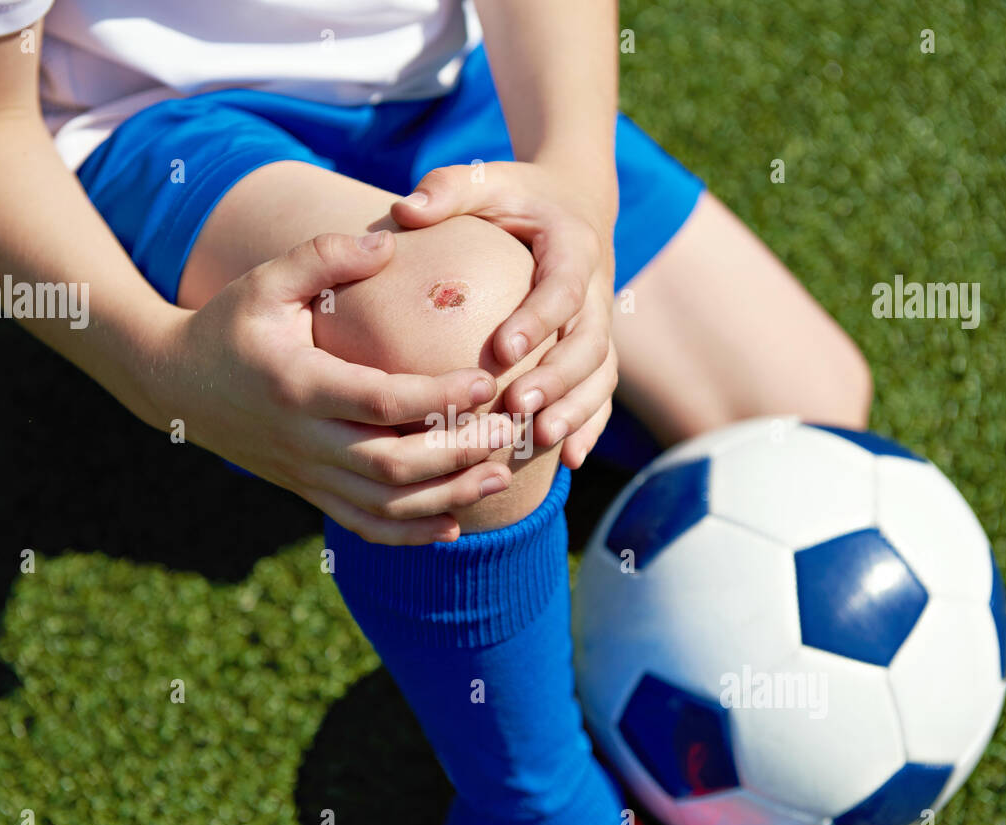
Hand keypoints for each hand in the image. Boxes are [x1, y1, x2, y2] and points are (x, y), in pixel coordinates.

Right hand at [146, 231, 515, 544]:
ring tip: (497, 479)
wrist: (173, 384)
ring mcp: (305, 472)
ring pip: (383, 505)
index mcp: (297, 384)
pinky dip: (409, 534)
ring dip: (445, 498)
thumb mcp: (267, 280)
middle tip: (509, 434)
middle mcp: (303, 438)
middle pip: (391, 465)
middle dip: (457, 454)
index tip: (486, 382)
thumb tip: (390, 239)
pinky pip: (362, 524)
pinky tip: (454, 525)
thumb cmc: (229, 323)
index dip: (439, 398)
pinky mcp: (307, 490)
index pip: (382, 401)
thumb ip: (324, 256)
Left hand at [391, 161, 618, 467]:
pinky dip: (589, 428)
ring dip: (576, 411)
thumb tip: (404, 210)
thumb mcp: (486, 181)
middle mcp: (596, 290)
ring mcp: (600, 325)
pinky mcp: (597, 350)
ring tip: (539, 439)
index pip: (562, 287)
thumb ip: (448, 190)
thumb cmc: (515, 197)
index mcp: (573, 247)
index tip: (503, 349)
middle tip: (519, 406)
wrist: (573, 204)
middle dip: (559, 379)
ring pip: (601, 375)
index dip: (538, 320)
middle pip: (590, 342)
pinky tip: (566, 462)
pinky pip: (601, 394)